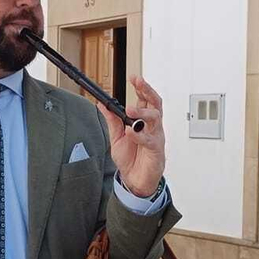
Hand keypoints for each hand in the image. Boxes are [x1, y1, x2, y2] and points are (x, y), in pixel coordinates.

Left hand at [101, 76, 165, 197]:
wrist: (134, 180)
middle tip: (138, 83)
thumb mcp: (116, 137)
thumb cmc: (131, 159)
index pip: (146, 100)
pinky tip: (131, 131)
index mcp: (144, 122)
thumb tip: (102, 105)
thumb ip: (112, 120)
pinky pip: (150, 141)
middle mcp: (153, 127)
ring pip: (156, 118)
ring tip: (131, 110)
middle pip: (155, 103)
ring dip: (143, 112)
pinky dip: (139, 135)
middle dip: (147, 91)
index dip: (142, 87)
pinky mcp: (156, 151)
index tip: (134, 78)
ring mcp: (156, 138)